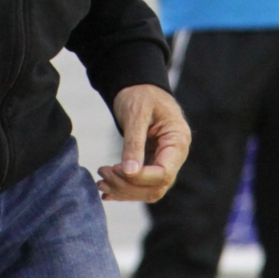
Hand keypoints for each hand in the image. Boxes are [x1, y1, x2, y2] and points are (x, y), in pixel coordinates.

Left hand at [99, 84, 190, 201]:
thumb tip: (130, 172)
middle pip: (156, 187)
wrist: (139, 87)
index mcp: (178, 141)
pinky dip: (123, 189)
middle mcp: (175, 155)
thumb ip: (134, 143)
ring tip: (100, 183)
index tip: (115, 169)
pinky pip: (140, 184)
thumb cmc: (141, 94)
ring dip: (124, 191)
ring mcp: (164, 161)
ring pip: (148, 190)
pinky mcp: (151, 163)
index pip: (164, 173)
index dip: (140, 177)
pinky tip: (106, 190)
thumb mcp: (137, 114)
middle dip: (128, 186)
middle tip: (102, 175)